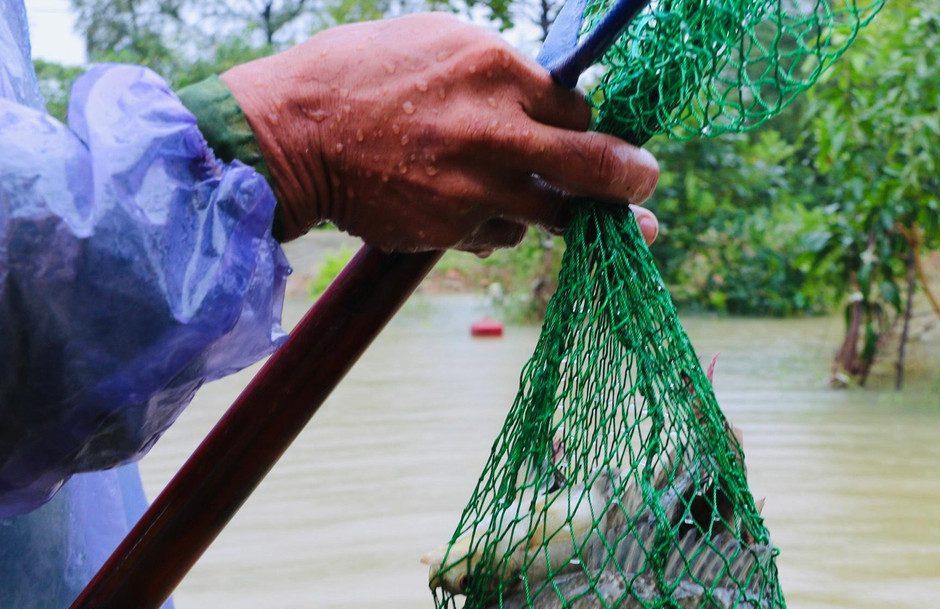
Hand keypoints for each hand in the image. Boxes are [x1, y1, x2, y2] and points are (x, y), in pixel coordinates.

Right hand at [223, 14, 659, 251]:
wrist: (290, 137)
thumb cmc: (359, 78)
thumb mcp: (435, 43)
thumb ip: (499, 71)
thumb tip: (555, 92)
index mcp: (494, 70)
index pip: (576, 103)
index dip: (589, 120)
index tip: (598, 129)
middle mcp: (494, 131)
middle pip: (595, 164)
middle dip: (634, 178)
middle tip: (649, 183)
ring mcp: (475, 188)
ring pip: (553, 213)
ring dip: (571, 215)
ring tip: (601, 220)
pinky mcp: (452, 230)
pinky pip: (500, 234)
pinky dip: (499, 225)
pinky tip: (472, 207)